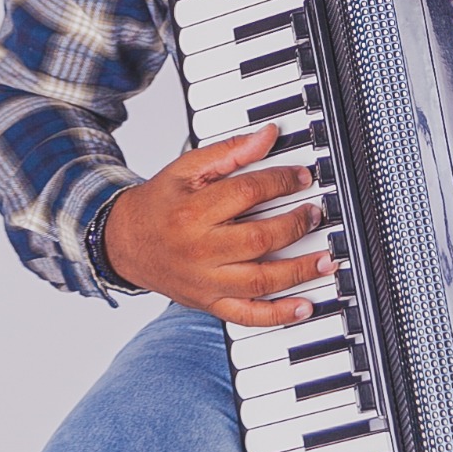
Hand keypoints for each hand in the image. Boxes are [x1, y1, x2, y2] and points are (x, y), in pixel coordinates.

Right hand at [103, 123, 336, 325]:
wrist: (125, 243)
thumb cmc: (159, 204)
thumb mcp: (187, 168)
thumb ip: (230, 152)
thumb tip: (268, 136)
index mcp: (193, 211)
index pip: (248, 193)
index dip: (282, 182)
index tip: (302, 177)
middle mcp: (201, 250)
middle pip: (259, 239)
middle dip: (296, 225)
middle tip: (316, 215)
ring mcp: (206, 281)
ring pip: (260, 282)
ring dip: (299, 271)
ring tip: (327, 259)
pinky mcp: (210, 303)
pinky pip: (248, 315)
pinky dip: (278, 315)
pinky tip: (304, 306)